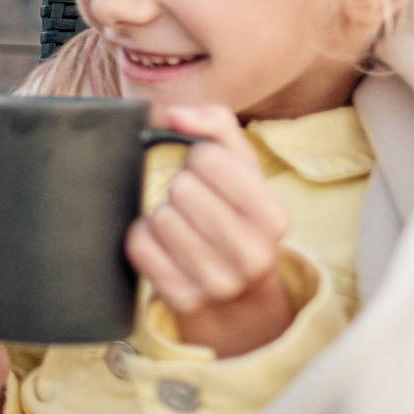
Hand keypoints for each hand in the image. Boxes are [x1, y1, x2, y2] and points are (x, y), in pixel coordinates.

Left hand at [125, 103, 294, 356]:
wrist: (240, 300)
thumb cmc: (237, 216)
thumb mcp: (242, 168)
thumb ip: (215, 124)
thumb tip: (173, 113)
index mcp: (274, 216)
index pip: (209, 159)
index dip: (196, 157)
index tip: (202, 171)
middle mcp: (253, 254)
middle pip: (182, 189)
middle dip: (179, 187)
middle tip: (190, 202)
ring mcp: (220, 283)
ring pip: (159, 218)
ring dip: (160, 214)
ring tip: (179, 224)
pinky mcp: (184, 300)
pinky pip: (139, 247)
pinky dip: (142, 237)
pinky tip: (161, 243)